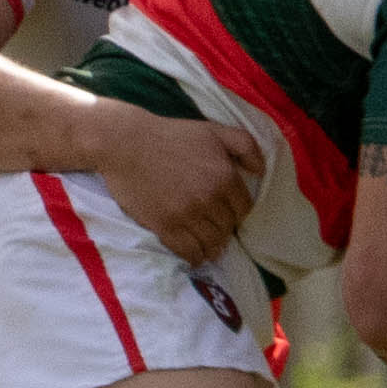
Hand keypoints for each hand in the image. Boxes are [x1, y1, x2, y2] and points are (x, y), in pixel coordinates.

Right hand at [99, 113, 264, 264]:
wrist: (125, 144)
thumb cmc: (170, 135)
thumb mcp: (213, 130)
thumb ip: (244, 145)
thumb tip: (261, 171)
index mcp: (224, 176)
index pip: (244, 208)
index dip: (237, 212)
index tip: (228, 212)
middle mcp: (210, 199)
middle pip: (228, 228)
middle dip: (224, 229)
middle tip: (216, 229)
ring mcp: (187, 215)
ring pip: (212, 243)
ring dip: (212, 247)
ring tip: (209, 246)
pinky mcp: (166, 227)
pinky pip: (189, 252)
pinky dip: (195, 257)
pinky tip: (195, 256)